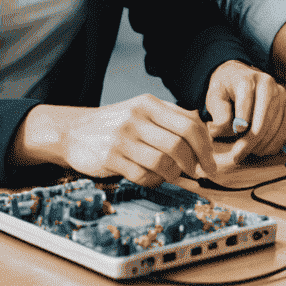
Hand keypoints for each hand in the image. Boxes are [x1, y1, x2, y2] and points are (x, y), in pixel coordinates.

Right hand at [13, 95, 217, 185]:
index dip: (205, 146)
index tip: (210, 162)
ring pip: (163, 162)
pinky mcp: (110, 157)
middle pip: (179, 144)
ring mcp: (123, 137)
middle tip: (198, 174)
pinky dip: (153, 181)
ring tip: (173, 175)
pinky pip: (142, 175)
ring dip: (174, 174)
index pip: (189, 124)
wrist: (74, 131)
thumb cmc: (116, 123)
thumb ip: (170, 118)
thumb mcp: (142, 111)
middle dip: (194, 163)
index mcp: (150, 104)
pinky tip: (152, 178)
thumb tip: (204, 132)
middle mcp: (137, 117)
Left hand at [204, 60, 285, 165]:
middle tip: (237, 156)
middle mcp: (267, 84)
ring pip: (274, 128)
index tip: (235, 134)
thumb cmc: (226, 90)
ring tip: (245, 152)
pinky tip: (259, 149)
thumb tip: (229, 130)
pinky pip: (283, 131)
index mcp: (247, 79)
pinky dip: (271, 145)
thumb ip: (219, 113)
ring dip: (260, 145)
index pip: (246, 103)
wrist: (240, 77)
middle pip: (263, 120)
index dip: (240, 123)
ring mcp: (280, 95)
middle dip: (250, 142)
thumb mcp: (215, 96)